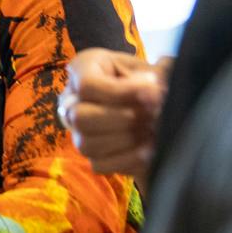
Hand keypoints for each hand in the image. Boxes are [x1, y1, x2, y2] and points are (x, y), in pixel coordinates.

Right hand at [62, 48, 168, 176]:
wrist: (160, 108)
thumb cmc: (152, 82)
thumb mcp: (155, 68)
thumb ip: (158, 74)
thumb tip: (155, 88)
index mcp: (84, 69)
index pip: (87, 85)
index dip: (121, 92)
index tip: (152, 92)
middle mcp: (72, 101)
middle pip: (79, 117)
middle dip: (121, 119)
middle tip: (152, 114)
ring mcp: (77, 131)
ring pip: (86, 143)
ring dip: (126, 138)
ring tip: (152, 130)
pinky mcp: (91, 155)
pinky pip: (100, 164)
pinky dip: (129, 158)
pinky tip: (149, 148)